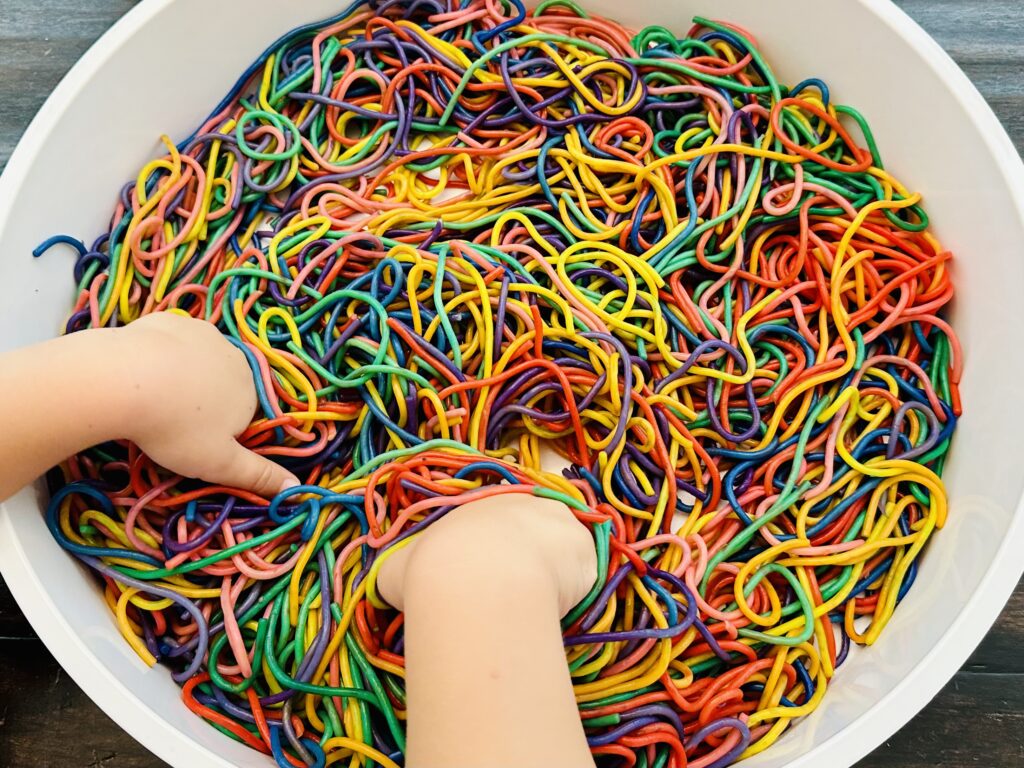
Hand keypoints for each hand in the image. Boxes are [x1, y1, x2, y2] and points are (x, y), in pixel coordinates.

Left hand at [114, 312, 298, 496]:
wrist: (122, 380)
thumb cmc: (176, 428)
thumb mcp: (219, 464)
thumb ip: (259, 476)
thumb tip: (296, 486)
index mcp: (249, 391)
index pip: (242, 414)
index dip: (218, 431)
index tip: (192, 442)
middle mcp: (234, 357)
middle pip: (222, 385)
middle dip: (202, 402)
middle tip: (169, 423)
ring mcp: (202, 334)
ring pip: (197, 361)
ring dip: (182, 377)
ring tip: (152, 398)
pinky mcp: (170, 320)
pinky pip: (171, 342)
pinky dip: (160, 355)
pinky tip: (140, 372)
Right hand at [377, 493, 596, 616]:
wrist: (474, 579)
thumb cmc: (432, 567)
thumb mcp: (396, 566)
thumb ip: (397, 569)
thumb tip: (388, 576)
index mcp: (480, 502)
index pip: (493, 522)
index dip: (491, 551)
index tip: (487, 577)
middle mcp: (522, 502)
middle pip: (530, 530)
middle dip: (525, 559)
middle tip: (512, 595)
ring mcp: (558, 522)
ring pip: (560, 548)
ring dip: (553, 573)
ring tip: (536, 607)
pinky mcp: (584, 549)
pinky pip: (583, 573)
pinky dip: (574, 593)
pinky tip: (555, 612)